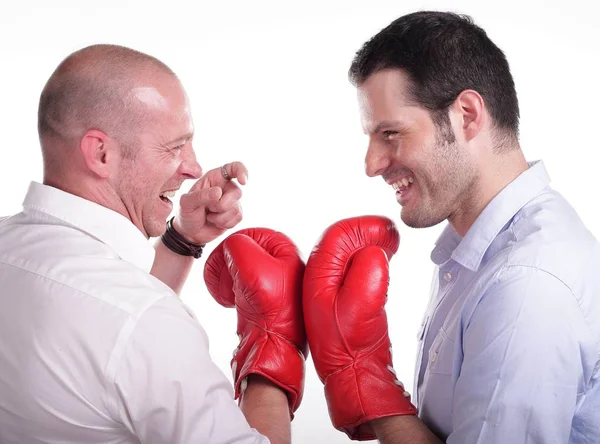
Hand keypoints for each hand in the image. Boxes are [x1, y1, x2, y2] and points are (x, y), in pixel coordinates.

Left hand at [174, 161, 247, 244]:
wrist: (190, 233)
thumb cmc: (187, 213)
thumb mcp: (187, 203)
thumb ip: (200, 196)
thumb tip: (218, 192)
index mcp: (214, 178)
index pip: (234, 167)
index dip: (242, 171)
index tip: (243, 181)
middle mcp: (225, 187)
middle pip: (237, 192)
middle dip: (221, 205)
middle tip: (208, 209)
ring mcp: (231, 201)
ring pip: (236, 208)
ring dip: (220, 217)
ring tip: (209, 216)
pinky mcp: (235, 214)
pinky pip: (238, 218)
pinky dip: (224, 223)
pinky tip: (215, 222)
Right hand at [203, 227, 306, 418]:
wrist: (273, 347)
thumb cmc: (270, 307)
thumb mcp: (251, 264)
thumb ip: (237, 244)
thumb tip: (230, 247)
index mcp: (287, 250)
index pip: (250, 233)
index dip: (231, 246)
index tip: (222, 261)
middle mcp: (284, 264)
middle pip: (242, 250)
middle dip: (226, 264)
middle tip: (221, 278)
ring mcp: (273, 282)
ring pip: (238, 268)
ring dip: (225, 278)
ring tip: (224, 292)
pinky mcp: (263, 298)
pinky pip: (240, 284)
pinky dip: (229, 290)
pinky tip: (228, 301)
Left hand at [303, 215, 416, 439]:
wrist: (349, 373)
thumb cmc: (351, 343)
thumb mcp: (362, 304)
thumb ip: (369, 271)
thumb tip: (374, 251)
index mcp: (320, 274)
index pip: (340, 233)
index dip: (366, 226)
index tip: (389, 230)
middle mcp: (319, 277)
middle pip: (341, 239)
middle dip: (368, 232)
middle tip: (392, 236)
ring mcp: (327, 287)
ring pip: (347, 252)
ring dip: (368, 244)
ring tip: (390, 244)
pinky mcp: (337, 297)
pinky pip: (351, 267)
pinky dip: (367, 259)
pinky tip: (381, 261)